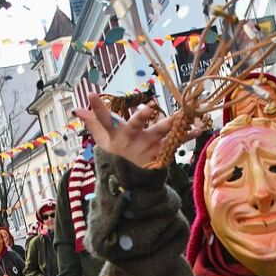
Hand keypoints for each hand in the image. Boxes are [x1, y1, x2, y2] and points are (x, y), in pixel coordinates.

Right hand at [72, 94, 203, 168]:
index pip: (103, 120)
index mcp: (116, 134)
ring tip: (181, 116)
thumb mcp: (103, 140)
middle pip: (136, 125)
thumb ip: (92, 122)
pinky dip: (187, 136)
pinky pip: (175, 142)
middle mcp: (132, 139)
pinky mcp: (161, 152)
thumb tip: (76, 109)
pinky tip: (198, 128)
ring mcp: (148, 146)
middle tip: (149, 108)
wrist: (132, 181)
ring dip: (171, 123)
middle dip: (142, 117)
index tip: (90, 95)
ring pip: (160, 132)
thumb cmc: (117, 154)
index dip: (97, 108)